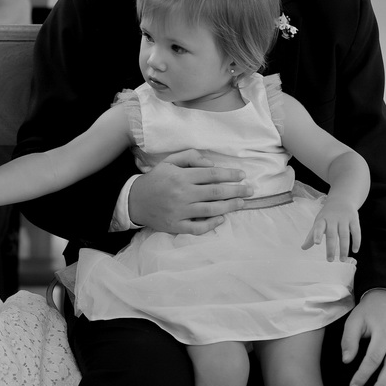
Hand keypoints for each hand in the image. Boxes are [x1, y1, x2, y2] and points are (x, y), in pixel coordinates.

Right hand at [128, 150, 252, 234]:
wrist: (134, 201)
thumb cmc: (155, 180)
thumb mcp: (169, 162)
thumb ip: (190, 157)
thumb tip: (212, 164)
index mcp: (180, 176)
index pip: (211, 174)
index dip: (229, 175)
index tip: (242, 175)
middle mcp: (182, 194)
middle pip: (215, 192)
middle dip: (236, 190)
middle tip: (251, 190)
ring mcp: (179, 211)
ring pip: (211, 210)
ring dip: (230, 206)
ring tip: (242, 203)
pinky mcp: (176, 225)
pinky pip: (197, 228)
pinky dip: (211, 224)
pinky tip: (221, 219)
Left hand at [302, 199, 361, 260]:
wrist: (341, 200)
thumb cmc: (327, 215)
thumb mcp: (318, 223)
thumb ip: (312, 236)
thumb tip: (303, 248)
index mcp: (322, 220)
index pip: (318, 227)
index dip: (317, 234)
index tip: (316, 243)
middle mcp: (332, 219)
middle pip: (332, 234)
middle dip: (331, 248)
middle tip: (330, 260)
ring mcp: (344, 219)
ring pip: (344, 235)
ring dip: (344, 248)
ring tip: (343, 259)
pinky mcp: (354, 219)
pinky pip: (356, 232)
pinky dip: (356, 241)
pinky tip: (355, 250)